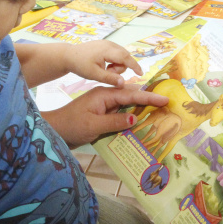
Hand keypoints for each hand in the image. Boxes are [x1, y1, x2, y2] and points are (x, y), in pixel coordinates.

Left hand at [42, 86, 168, 147]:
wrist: (54, 128)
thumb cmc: (71, 126)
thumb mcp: (93, 125)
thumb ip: (114, 122)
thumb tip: (135, 117)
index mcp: (104, 95)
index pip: (131, 94)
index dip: (149, 97)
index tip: (165, 99)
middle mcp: (105, 96)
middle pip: (131, 94)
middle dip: (149, 97)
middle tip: (167, 101)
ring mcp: (104, 103)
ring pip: (127, 102)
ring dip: (141, 105)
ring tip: (159, 108)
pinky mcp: (102, 112)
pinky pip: (120, 110)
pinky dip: (131, 112)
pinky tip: (140, 118)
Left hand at [64, 40, 142, 86]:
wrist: (69, 55)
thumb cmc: (80, 65)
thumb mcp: (94, 75)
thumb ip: (110, 79)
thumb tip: (123, 83)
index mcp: (107, 50)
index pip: (126, 58)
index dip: (134, 66)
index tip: (141, 74)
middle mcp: (109, 44)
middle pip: (125, 57)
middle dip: (120, 68)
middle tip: (109, 73)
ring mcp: (108, 43)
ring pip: (121, 55)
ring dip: (117, 65)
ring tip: (105, 70)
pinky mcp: (105, 44)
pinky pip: (116, 53)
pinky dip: (114, 61)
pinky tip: (104, 65)